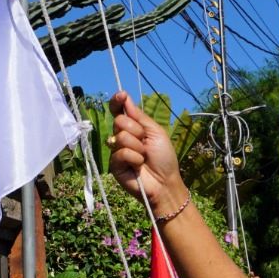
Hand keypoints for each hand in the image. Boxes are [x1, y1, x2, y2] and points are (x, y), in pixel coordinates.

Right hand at [107, 91, 187, 215]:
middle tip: (145, 143)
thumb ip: (139, 116)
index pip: (119, 111)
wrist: (164, 182)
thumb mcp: (155, 132)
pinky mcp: (114, 165)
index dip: (118, 102)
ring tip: (143, 157)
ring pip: (120, 136)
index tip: (121, 95)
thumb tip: (125, 97)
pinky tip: (138, 166)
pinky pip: (121, 152)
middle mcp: (122, 137)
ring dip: (137, 146)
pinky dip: (134, 158)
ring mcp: (117, 151)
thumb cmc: (164, 158)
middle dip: (135, 130)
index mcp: (133, 127)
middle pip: (119, 121)